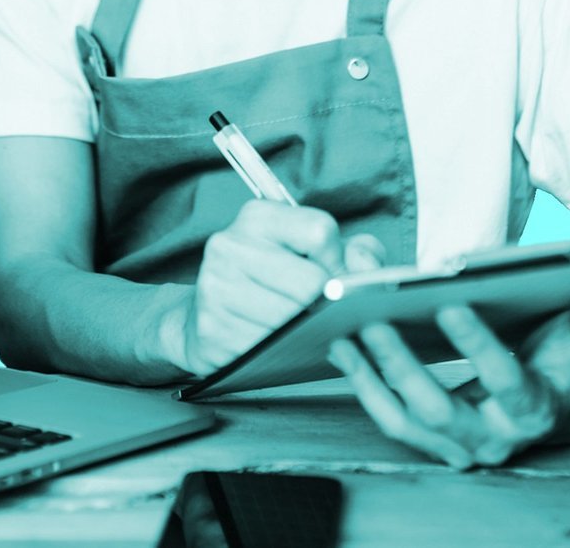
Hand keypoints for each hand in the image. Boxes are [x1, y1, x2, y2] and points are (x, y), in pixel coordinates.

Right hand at [170, 202, 385, 375]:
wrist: (204, 316)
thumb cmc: (271, 282)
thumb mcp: (314, 254)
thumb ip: (356, 253)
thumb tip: (365, 269)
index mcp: (257, 217)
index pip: (320, 232)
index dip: (338, 261)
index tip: (332, 276)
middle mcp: (229, 245)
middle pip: (310, 282)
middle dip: (325, 304)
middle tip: (318, 310)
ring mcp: (215, 286)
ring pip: (291, 319)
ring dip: (305, 332)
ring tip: (296, 327)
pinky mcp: (211, 328)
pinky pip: (269, 348)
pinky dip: (281, 352)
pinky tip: (275, 343)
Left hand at [327, 287, 569, 468]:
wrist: (560, 400)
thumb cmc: (568, 358)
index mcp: (536, 411)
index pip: (505, 381)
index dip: (477, 345)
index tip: (448, 302)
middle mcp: (495, 439)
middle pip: (438, 409)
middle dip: (401, 364)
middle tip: (371, 316)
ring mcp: (460, 445)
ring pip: (405, 420)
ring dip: (369, 375)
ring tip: (341, 329)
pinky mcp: (433, 440)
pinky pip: (390, 417)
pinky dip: (362, 382)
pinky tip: (340, 344)